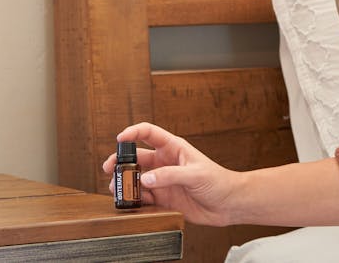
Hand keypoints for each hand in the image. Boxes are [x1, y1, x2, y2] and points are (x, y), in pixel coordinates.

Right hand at [102, 122, 239, 224]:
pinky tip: (130, 203)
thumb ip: (170, 175)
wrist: (229, 204)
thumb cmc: (219, 181)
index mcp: (173, 148)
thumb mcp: (195, 174)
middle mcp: (165, 162)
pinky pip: (144, 197)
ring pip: (137, 178)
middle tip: (109, 169)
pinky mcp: (164, 198)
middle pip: (137, 157)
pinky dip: (134, 199)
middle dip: (121, 162)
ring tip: (117, 190)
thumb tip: (146, 179)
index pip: (149, 133)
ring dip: (126, 183)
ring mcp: (163, 180)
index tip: (119, 139)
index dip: (133, 132)